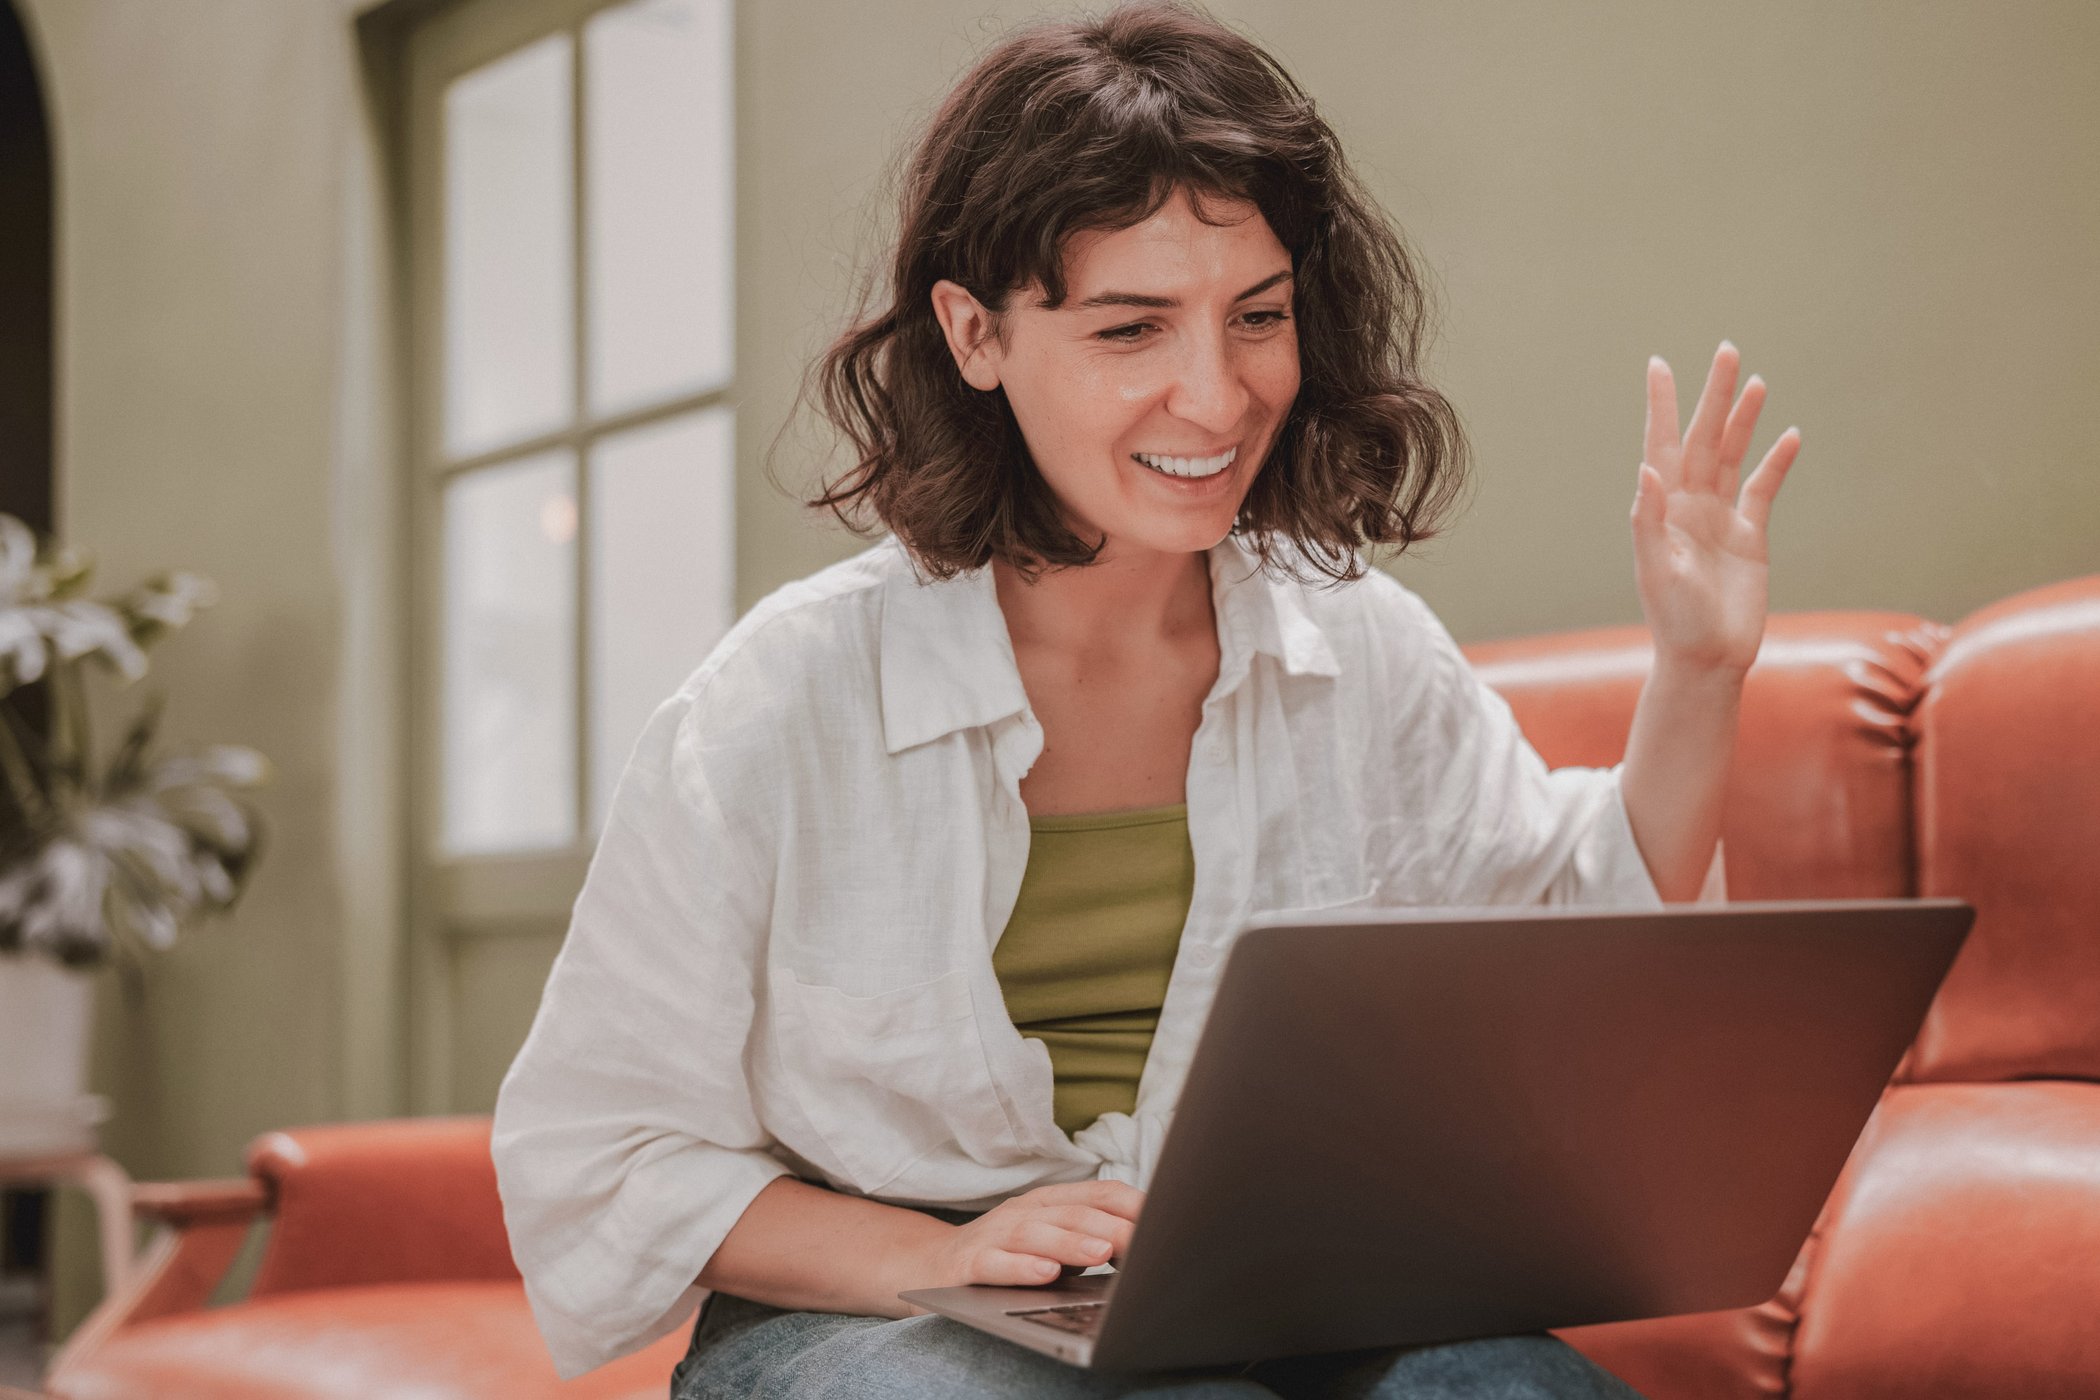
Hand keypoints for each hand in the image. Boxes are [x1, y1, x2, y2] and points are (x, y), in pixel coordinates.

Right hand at [901, 1180, 1143, 1310]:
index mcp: (1049, 1204)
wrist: (926, 1267)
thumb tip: (1143, 1257)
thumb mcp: (1049, 1246)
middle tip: (1145, 1243)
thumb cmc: (1002, 1258)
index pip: (1098, 1194)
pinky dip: (1022, 1267)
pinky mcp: (966, 1265)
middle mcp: (1023, 1212)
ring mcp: (993, 1236)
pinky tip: (1046, 1274)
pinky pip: (996, 1264)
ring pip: (1037, 1233)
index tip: (1166, 1224)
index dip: (1132, 1207)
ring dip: (1073, 1242)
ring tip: (1104, 1252)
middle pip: (1073, 1213)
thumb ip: (1087, 1245)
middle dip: (1112, 1227)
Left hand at [1633, 341, 1801, 674]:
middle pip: (1703, 439)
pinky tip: (1789, 435)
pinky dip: (1776, 462)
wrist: (1708, 659)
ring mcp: (1720, 519)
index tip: (1659, 364)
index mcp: (1662, 508)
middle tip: (1726, 350)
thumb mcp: (1656, 570)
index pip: (1662, 444)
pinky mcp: (1749, 537)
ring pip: (1733, 456)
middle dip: (1713, 396)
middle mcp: (1689, 506)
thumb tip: (1647, 469)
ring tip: (1753, 381)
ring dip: (1743, 419)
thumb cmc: (1675, 620)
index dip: (1662, 405)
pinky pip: (1764, 489)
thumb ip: (1648, 520)